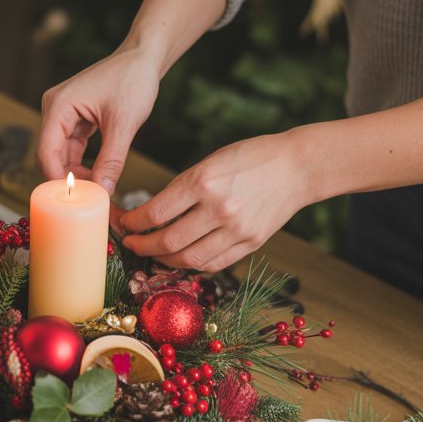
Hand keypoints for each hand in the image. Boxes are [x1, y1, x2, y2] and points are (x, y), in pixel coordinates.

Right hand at [36, 46, 160, 194]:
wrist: (143, 58)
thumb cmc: (133, 79)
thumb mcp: (124, 124)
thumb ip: (112, 160)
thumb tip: (103, 192)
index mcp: (59, 105)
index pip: (46, 151)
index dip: (57, 178)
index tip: (74, 199)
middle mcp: (54, 109)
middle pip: (50, 155)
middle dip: (66, 178)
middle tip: (87, 199)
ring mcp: (62, 113)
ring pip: (61, 154)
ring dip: (75, 173)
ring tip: (96, 190)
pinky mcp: (73, 118)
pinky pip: (71, 147)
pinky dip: (82, 163)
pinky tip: (97, 175)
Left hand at [118, 130, 311, 270]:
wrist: (297, 167)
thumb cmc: (250, 158)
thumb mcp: (210, 162)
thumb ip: (182, 189)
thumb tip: (149, 215)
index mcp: (203, 181)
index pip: (155, 213)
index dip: (133, 223)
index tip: (124, 223)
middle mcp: (219, 209)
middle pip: (167, 242)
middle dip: (141, 246)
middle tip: (131, 242)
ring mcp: (236, 230)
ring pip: (188, 259)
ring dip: (163, 259)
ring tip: (153, 252)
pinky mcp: (250, 244)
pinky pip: (212, 264)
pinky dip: (191, 263)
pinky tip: (180, 256)